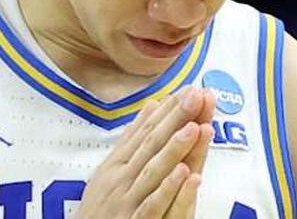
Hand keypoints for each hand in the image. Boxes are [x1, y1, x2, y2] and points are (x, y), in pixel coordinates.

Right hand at [76, 86, 216, 218]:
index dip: (168, 111)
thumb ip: (133, 139)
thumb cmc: (101, 208)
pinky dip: (169, 189)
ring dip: (175, 148)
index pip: (146, 131)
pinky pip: (153, 204)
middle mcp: (121, 178)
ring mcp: (127, 200)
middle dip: (175, 119)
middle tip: (195, 96)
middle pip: (151, 144)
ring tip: (195, 128)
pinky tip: (187, 175)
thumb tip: (151, 107)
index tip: (187, 90)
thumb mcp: (111, 169)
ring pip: (153, 170)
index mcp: (118, 164)